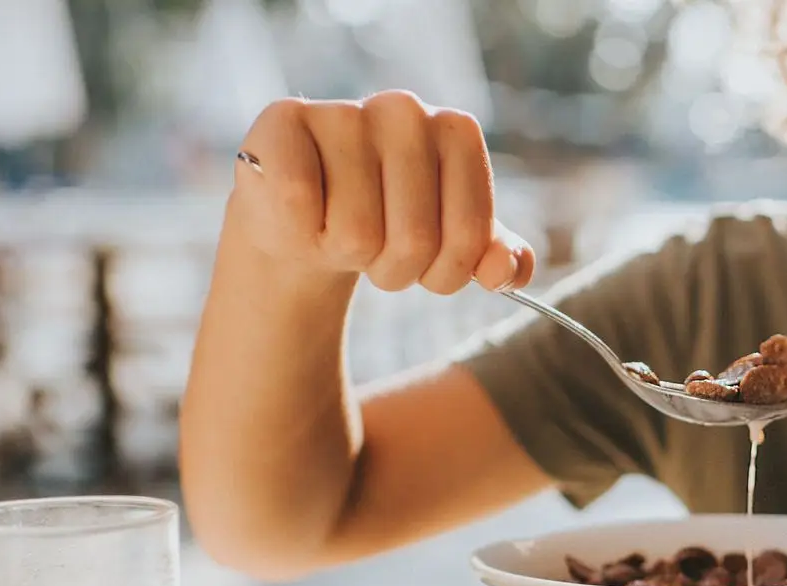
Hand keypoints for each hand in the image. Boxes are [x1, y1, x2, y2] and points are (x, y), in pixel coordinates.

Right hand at [226, 92, 535, 293]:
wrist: (308, 219)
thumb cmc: (386, 226)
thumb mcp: (451, 247)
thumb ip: (494, 259)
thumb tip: (505, 271)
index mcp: (457, 131)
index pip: (470, 237)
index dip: (446, 274)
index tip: (427, 266)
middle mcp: (404, 109)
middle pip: (414, 240)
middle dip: (393, 270)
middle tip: (372, 251)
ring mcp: (342, 111)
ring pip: (355, 234)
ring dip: (342, 255)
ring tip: (333, 230)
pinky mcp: (282, 123)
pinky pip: (299, 206)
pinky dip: (297, 233)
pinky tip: (299, 215)